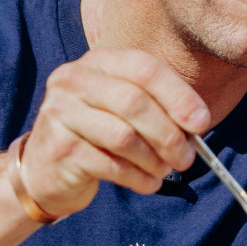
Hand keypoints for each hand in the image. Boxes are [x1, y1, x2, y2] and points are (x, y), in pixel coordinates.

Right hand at [16, 48, 210, 218]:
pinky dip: (139, 178)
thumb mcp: (122, 108)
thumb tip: (197, 124)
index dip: (178, 95)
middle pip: (135, 102)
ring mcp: (61, 113)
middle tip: (187, 158)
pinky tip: (149, 183)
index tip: (201, 122)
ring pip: (124, 136)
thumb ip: (157, 106)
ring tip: (165, 170)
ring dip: (154, 159)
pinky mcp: (59, 149)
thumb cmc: (96, 134)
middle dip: (169, 134)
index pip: (145, 68)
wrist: (44, 168)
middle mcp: (74, 80)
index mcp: (97, 62)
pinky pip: (111, 165)